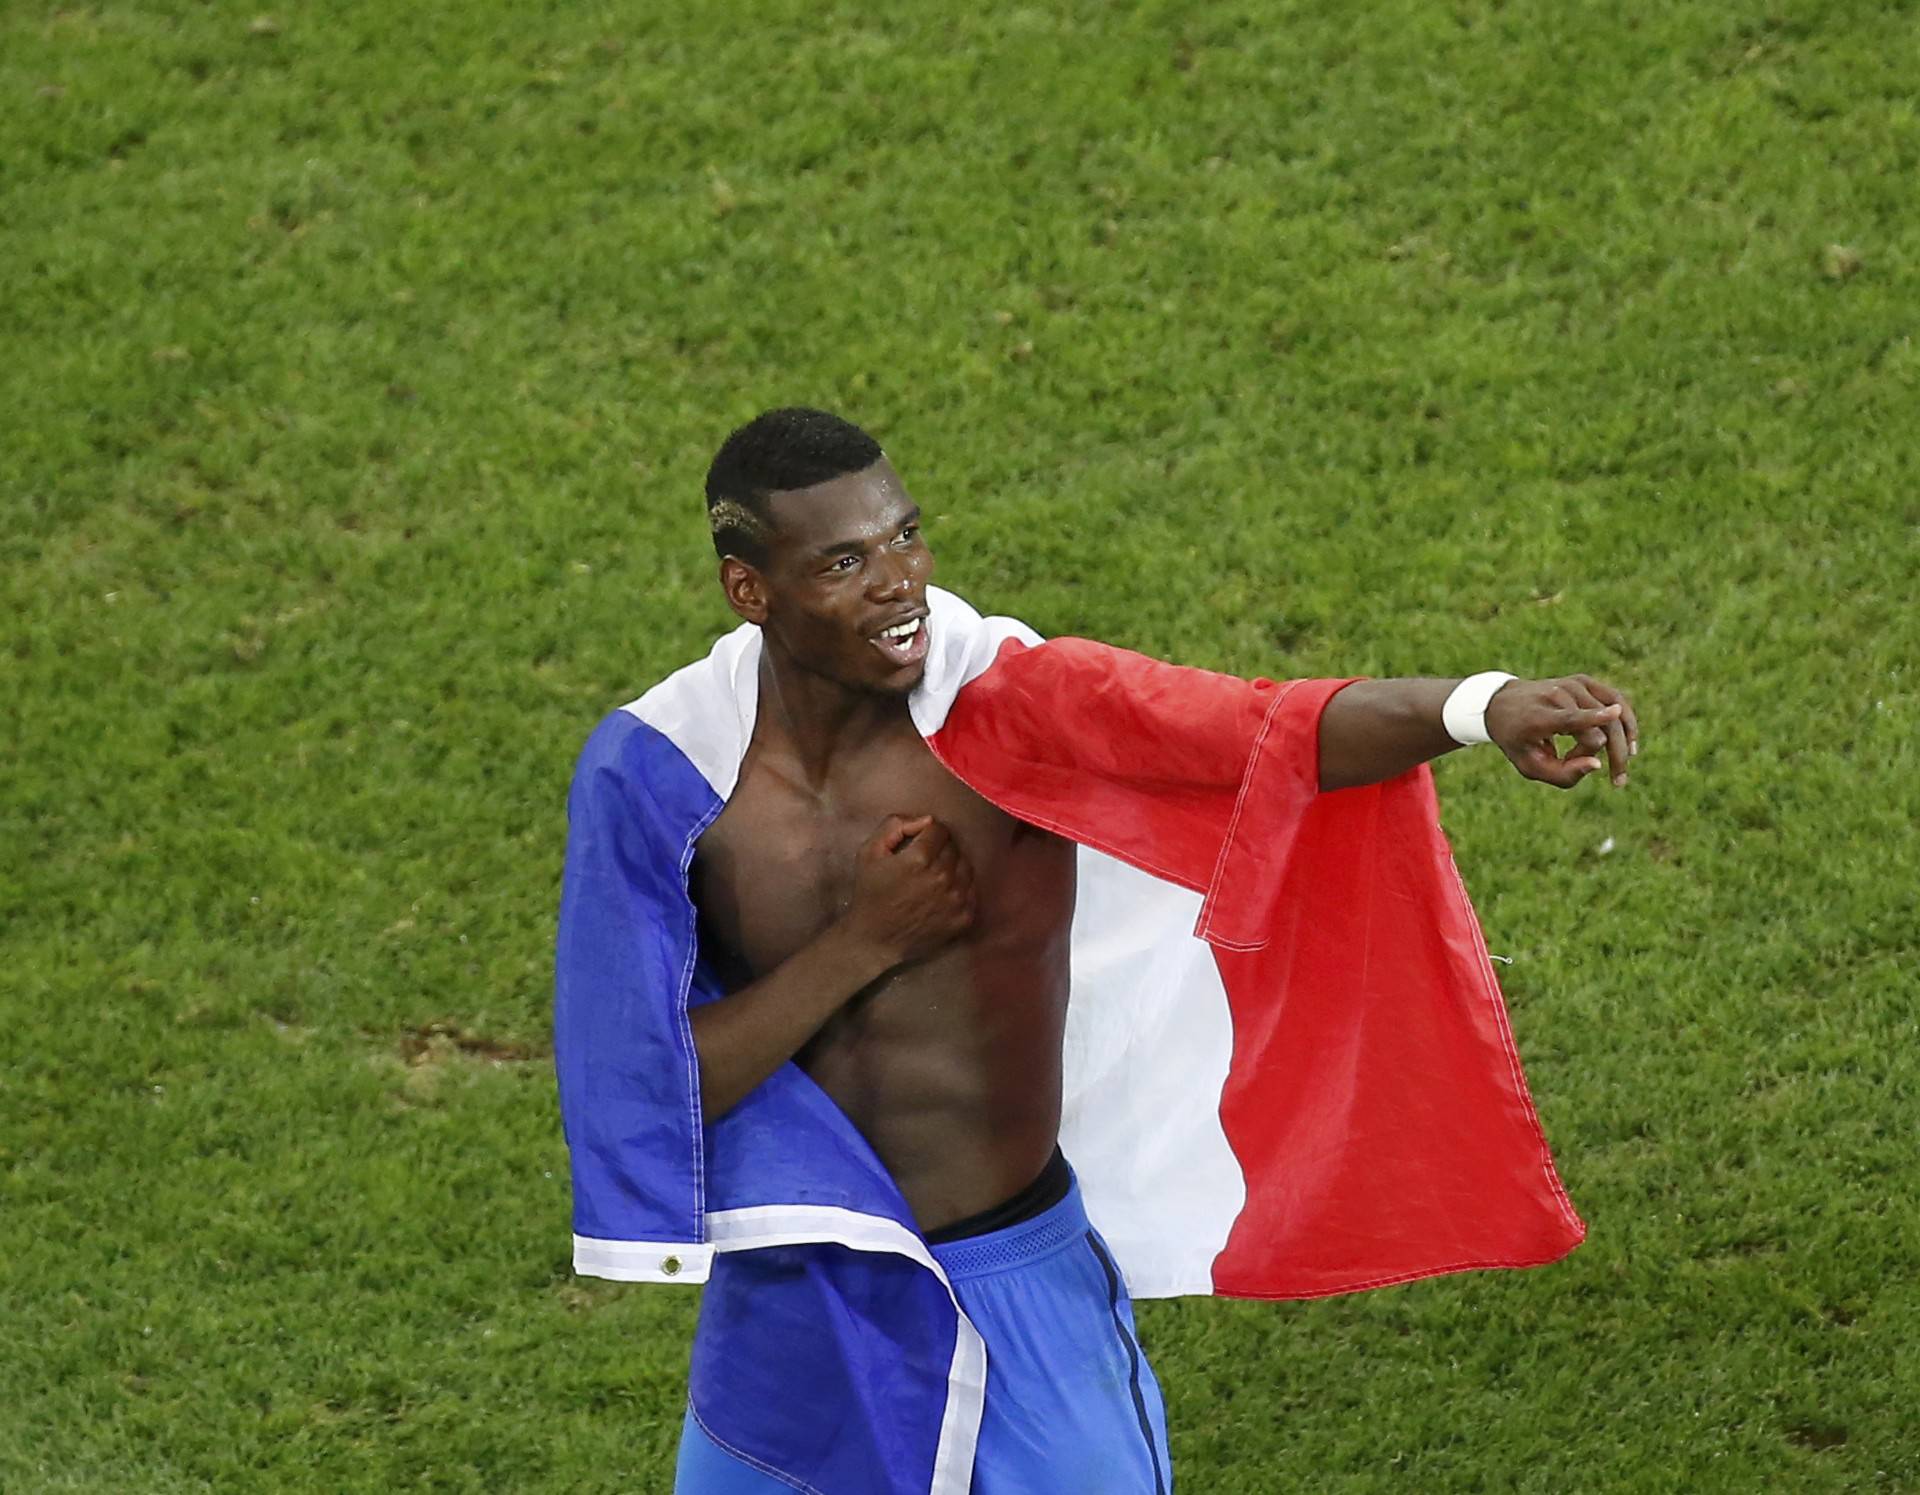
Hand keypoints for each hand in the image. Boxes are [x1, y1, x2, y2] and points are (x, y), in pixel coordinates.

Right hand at [841, 814, 975, 966]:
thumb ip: (895, 825)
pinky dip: (960, 887)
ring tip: (933, 877)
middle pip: (953, 847)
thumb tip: (926, 819)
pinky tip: (941, 893)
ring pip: (966, 866)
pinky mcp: (964, 917)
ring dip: (952, 866)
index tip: (918, 844)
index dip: (927, 833)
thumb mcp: (869, 851)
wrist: (875, 939)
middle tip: (923, 862)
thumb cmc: (870, 894)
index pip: (939, 829)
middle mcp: (943, 878)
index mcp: (919, 859)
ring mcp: (956, 900)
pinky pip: (971, 889)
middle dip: (939, 849)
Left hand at [1485, 674, 1639, 789]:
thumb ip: (1563, 774)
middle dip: (1610, 755)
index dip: (1592, 717)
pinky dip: (1625, 721)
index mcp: (1537, 717)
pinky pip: (1616, 699)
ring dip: (1614, 743)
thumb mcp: (1530, 767)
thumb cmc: (1518, 742)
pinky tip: (1630, 742)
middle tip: (1617, 781)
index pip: (1569, 717)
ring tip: (1614, 764)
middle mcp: (1556, 695)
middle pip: (1598, 726)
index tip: (1614, 713)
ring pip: (1611, 716)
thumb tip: (1598, 765)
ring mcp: (1571, 684)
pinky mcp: (1583, 681)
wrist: (1501, 704)